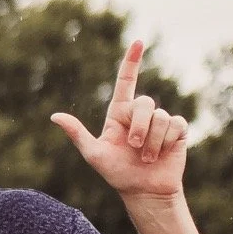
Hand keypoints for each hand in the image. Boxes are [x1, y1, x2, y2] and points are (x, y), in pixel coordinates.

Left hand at [52, 40, 188, 200]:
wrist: (144, 191)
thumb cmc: (117, 173)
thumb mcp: (94, 154)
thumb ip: (77, 134)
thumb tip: (55, 117)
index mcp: (119, 113)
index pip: (126, 82)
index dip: (131, 61)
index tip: (138, 42)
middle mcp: (140, 114)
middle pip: (144, 103)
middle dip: (139, 127)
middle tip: (134, 147)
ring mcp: (160, 121)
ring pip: (161, 117)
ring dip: (152, 141)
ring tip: (147, 157)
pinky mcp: (178, 131)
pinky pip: (175, 125)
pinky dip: (166, 142)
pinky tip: (162, 153)